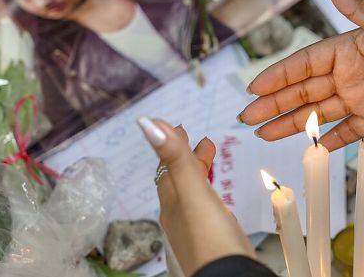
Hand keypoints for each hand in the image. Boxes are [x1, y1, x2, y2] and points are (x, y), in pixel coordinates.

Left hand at [139, 118, 254, 275]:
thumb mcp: (193, 192)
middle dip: (187, 156)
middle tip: (200, 139)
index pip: (167, 166)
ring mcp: (194, 229)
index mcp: (172, 201)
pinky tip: (216, 199)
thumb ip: (175, 158)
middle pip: (178, 179)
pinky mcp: (210, 240)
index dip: (172, 144)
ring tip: (209, 159)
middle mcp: (178, 215)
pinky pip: (204, 208)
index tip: (180, 126)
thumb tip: (147, 123)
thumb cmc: (211, 239)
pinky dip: (207, 193)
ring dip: (198, 173)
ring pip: (191, 194)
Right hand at [240, 0, 363, 150]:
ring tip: (263, 133)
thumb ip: (356, 4)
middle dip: (273, 104)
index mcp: (344, 49)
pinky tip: (310, 149)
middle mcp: (346, 74)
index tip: (254, 87)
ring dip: (291, 123)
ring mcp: (359, 97)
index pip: (302, 64)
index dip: (278, 75)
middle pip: (302, 91)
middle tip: (246, 117)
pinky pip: (347, 132)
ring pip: (317, 114)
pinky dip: (329, 141)